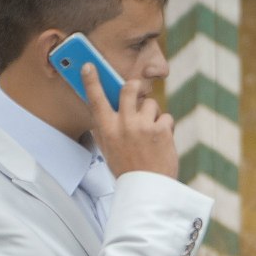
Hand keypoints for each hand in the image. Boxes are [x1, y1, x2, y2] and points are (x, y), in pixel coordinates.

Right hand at [82, 63, 177, 178]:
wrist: (148, 189)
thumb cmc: (128, 168)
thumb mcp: (109, 148)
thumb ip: (108, 128)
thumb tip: (107, 107)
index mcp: (107, 130)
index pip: (95, 100)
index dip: (91, 81)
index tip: (89, 66)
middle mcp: (124, 125)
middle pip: (129, 88)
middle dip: (134, 86)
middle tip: (137, 90)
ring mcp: (143, 126)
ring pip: (151, 104)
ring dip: (153, 114)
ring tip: (151, 133)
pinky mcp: (162, 130)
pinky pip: (166, 118)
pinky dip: (166, 128)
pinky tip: (162, 142)